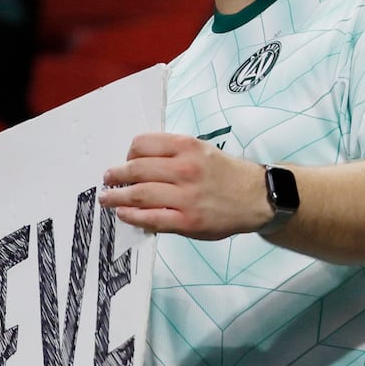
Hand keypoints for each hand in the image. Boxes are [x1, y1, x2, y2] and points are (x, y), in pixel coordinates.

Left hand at [99, 133, 270, 238]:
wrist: (257, 198)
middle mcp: (186, 169)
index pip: (143, 144)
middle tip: (107, 178)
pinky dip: (132, 216)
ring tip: (107, 198)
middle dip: (116, 174)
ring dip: (117, 196)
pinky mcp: (187, 220)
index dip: (129, 153)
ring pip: (139, 194)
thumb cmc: (228, 174)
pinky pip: (151, 218)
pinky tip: (123, 214)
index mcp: (188, 147)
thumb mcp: (204, 151)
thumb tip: (139, 162)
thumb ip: (175, 154)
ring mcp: (186, 196)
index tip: (126, 160)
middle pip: (137, 169)